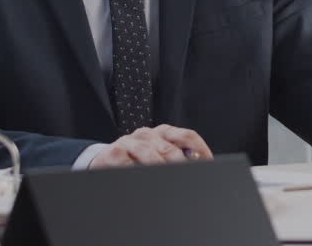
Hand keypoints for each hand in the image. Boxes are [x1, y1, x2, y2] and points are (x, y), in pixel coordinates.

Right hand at [89, 124, 214, 167]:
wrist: (104, 159)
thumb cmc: (136, 159)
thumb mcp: (158, 156)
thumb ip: (178, 158)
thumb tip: (200, 164)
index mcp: (163, 133)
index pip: (187, 136)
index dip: (200, 150)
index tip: (207, 165)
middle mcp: (148, 134)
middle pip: (170, 148)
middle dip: (182, 164)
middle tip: (189, 176)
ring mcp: (130, 142)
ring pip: (150, 154)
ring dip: (160, 167)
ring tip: (168, 177)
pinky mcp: (114, 153)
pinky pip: (128, 164)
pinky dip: (136, 171)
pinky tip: (142, 177)